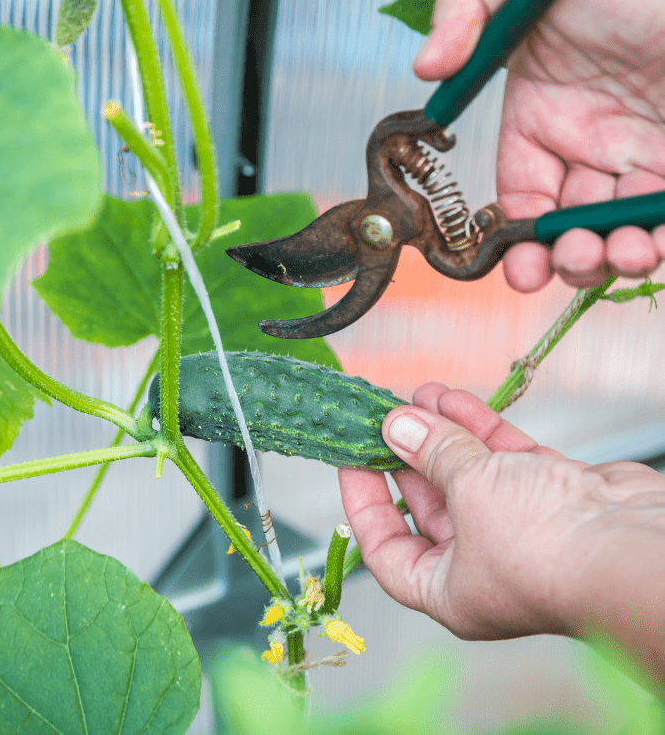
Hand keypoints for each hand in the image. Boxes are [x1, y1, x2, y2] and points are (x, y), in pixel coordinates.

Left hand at [338, 383, 664, 680]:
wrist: (634, 548)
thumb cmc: (544, 548)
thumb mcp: (467, 492)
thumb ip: (430, 453)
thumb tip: (396, 425)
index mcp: (448, 590)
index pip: (386, 549)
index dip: (363, 503)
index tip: (350, 459)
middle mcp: (481, 565)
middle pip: (427, 505)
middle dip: (405, 455)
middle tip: (384, 415)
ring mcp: (520, 530)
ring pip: (467, 475)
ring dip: (441, 433)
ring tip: (416, 394)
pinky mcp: (554, 497)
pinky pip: (505, 460)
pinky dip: (480, 430)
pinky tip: (452, 399)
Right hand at [414, 0, 664, 292]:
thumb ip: (464, 9)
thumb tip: (426, 69)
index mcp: (541, 114)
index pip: (523, 194)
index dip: (519, 239)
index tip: (522, 266)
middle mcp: (592, 140)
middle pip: (572, 222)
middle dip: (572, 256)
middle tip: (579, 257)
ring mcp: (646, 146)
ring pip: (625, 224)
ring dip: (621, 254)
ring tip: (629, 252)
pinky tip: (657, 241)